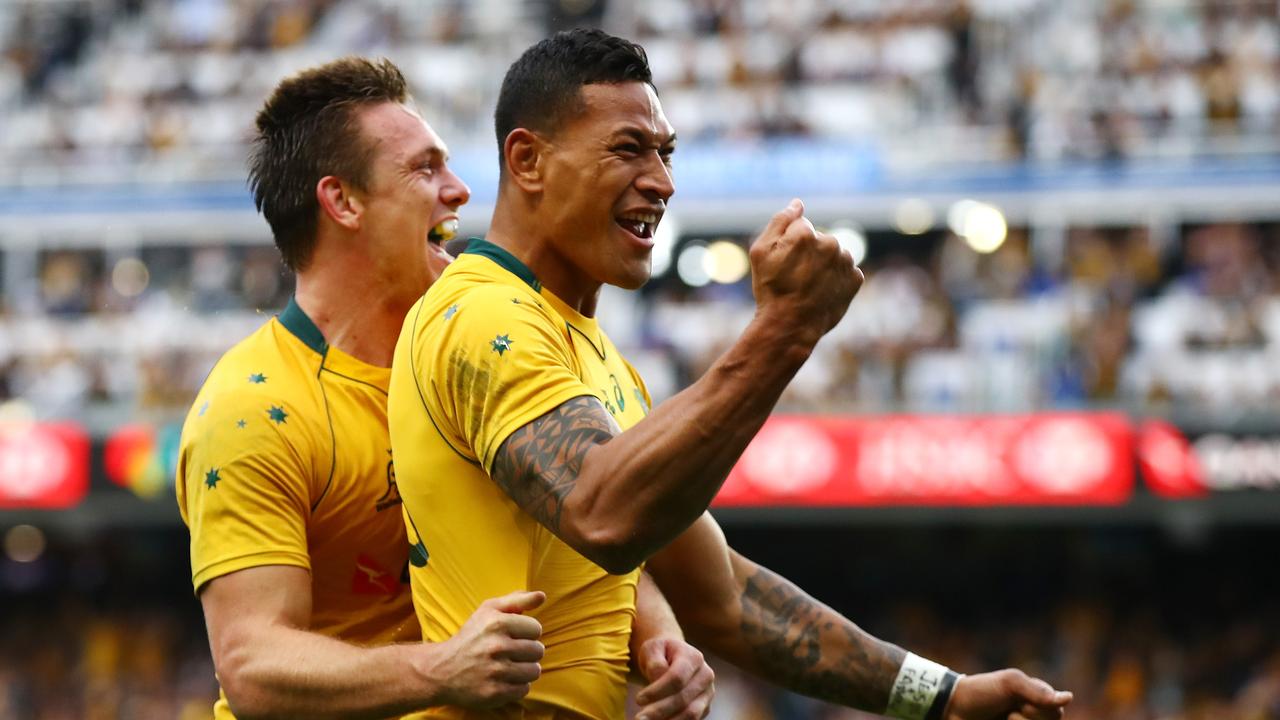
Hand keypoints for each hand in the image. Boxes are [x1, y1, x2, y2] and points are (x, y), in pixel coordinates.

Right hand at [429, 590, 545, 707]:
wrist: (441, 670)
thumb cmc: (471, 636)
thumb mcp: (488, 610)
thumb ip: (517, 600)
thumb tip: (542, 596)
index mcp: (497, 623)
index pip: (536, 628)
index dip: (527, 632)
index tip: (513, 636)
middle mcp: (496, 647)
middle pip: (538, 650)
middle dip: (527, 651)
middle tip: (510, 652)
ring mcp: (495, 672)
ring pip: (534, 671)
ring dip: (524, 669)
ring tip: (509, 666)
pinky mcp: (494, 693)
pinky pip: (524, 689)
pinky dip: (516, 686)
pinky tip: (503, 679)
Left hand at [633, 636, 714, 719]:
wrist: (673, 658)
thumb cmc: (660, 654)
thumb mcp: (653, 649)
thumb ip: (655, 663)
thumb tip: (657, 680)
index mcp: (694, 657)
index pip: (677, 678)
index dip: (658, 691)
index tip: (638, 700)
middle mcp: (705, 675)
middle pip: (683, 698)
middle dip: (659, 711)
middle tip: (639, 718)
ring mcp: (707, 693)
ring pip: (691, 714)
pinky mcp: (704, 708)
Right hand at [749, 198, 863, 343]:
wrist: (790, 325)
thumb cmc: (771, 288)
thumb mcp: (760, 252)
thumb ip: (780, 221)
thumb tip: (797, 204)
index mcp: (806, 233)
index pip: (800, 226)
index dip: (788, 244)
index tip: (783, 262)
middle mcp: (830, 243)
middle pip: (819, 239)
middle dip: (809, 252)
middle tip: (794, 276)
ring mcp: (845, 262)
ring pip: (834, 254)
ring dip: (823, 264)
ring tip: (809, 285)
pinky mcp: (855, 279)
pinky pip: (845, 271)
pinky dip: (835, 278)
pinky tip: (821, 291)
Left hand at [945, 669, 1072, 719]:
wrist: (952, 709)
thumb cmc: (982, 692)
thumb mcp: (1009, 683)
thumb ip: (1038, 691)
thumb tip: (1068, 698)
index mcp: (1036, 700)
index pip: (1056, 714)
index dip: (1040, 712)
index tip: (1021, 704)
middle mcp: (1031, 717)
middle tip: (1007, 713)